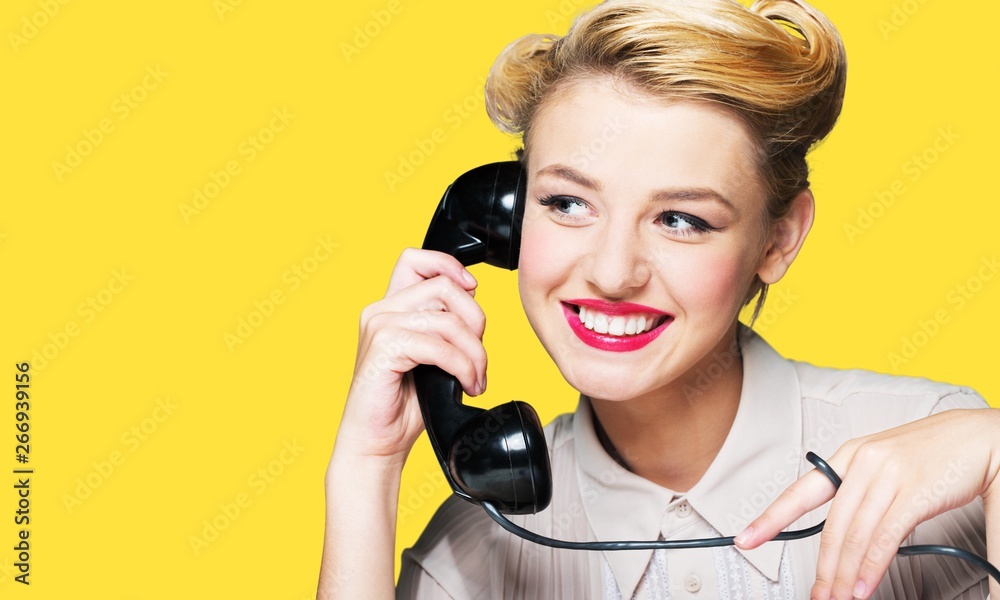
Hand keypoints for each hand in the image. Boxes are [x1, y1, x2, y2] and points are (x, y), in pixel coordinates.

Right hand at [334, 247, 486, 463]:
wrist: (376, 443)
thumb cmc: (404, 405)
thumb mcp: (433, 355)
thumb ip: (445, 325)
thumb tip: (472, 297)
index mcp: (390, 307)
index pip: (415, 259)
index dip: (449, 265)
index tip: (472, 289)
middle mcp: (380, 310)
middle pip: (444, 287)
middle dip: (475, 321)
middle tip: (479, 359)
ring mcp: (379, 327)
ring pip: (448, 320)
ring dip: (474, 353)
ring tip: (475, 379)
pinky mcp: (383, 348)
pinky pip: (439, 347)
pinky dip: (462, 367)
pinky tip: (466, 386)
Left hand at [734, 408, 999, 599]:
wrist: (980, 437)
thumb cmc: (934, 455)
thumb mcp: (887, 468)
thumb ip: (863, 495)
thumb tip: (845, 535)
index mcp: (849, 456)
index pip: (800, 492)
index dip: (770, 518)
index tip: (746, 539)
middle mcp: (862, 463)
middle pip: (830, 527)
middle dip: (822, 568)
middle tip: (817, 595)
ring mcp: (888, 475)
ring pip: (854, 536)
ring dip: (844, 575)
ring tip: (839, 598)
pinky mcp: (914, 491)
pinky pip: (884, 537)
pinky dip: (871, 567)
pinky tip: (864, 586)